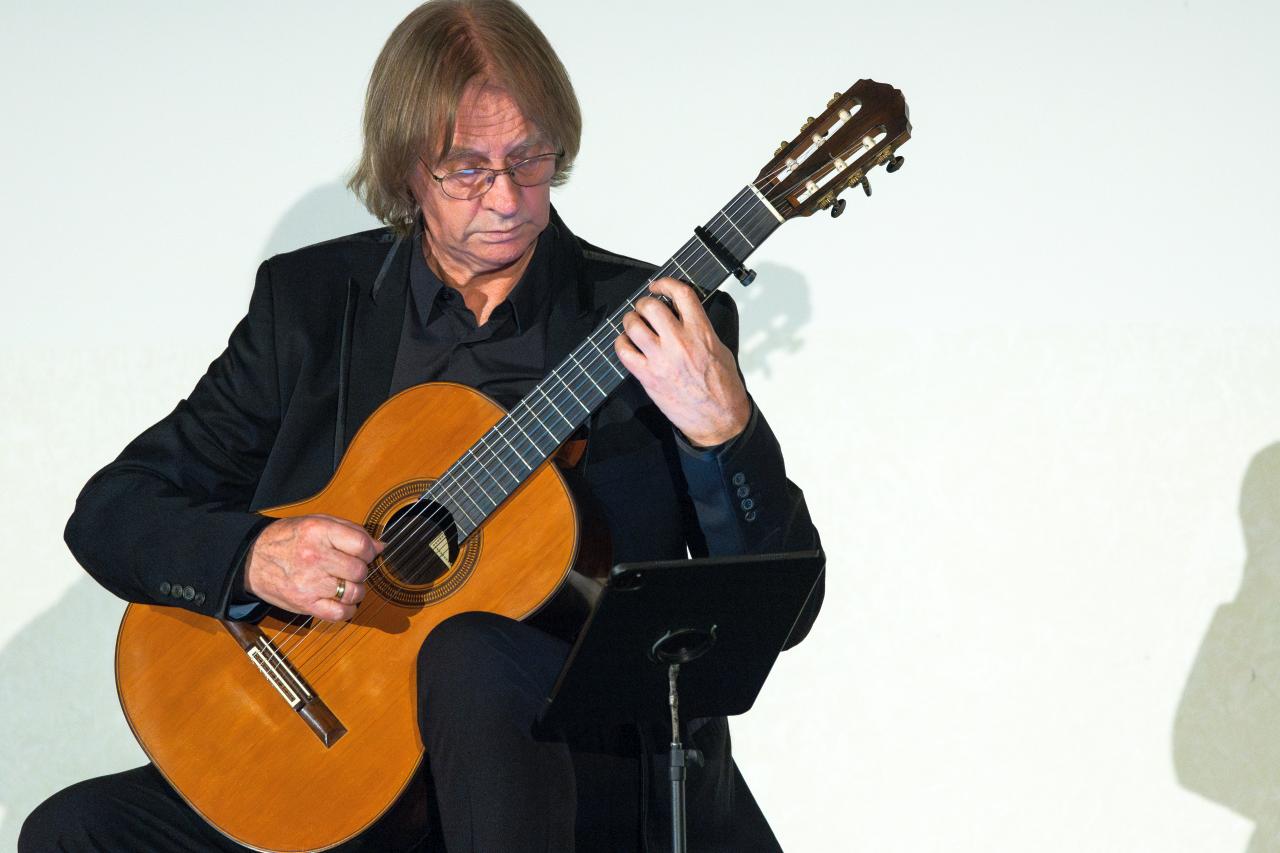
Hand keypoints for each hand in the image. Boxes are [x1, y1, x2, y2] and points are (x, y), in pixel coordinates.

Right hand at [244, 514, 383, 620]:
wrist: (252, 558)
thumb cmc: (287, 539)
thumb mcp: (317, 522)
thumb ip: (351, 531)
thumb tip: (380, 547)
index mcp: (319, 531)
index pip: (361, 544)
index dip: (370, 551)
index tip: (366, 554)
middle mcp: (315, 556)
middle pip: (359, 570)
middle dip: (361, 571)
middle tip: (351, 569)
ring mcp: (310, 582)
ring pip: (354, 592)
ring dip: (356, 590)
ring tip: (346, 584)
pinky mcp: (304, 603)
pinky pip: (339, 613)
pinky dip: (347, 610)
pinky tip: (343, 602)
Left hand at [614, 277, 750, 446]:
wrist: (719, 419)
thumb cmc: (722, 388)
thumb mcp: (720, 349)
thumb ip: (701, 329)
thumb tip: (685, 316)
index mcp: (701, 333)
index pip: (681, 294)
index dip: (666, 283)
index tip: (659, 285)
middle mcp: (680, 343)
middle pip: (651, 306)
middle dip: (644, 303)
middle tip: (645, 308)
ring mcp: (661, 360)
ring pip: (633, 325)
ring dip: (630, 320)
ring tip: (634, 324)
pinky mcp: (648, 377)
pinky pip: (624, 352)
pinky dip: (621, 343)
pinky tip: (627, 344)